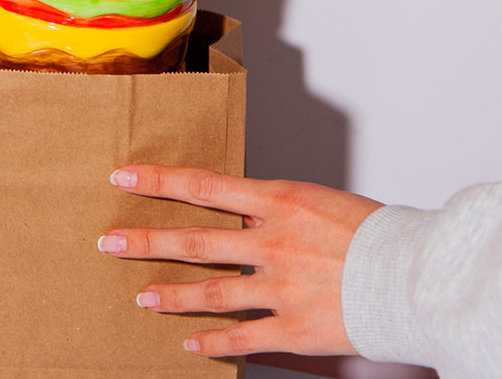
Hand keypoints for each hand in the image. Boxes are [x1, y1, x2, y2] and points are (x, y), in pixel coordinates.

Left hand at [98, 164, 381, 357]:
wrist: (411, 272)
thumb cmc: (366, 230)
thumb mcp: (312, 199)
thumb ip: (267, 208)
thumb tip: (232, 213)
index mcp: (277, 201)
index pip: (203, 186)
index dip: (158, 181)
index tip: (123, 178)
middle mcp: (271, 242)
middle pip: (194, 241)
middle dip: (146, 241)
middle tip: (109, 242)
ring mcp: (280, 287)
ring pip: (211, 291)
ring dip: (171, 295)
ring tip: (142, 297)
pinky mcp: (294, 327)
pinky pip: (243, 337)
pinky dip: (213, 341)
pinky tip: (190, 342)